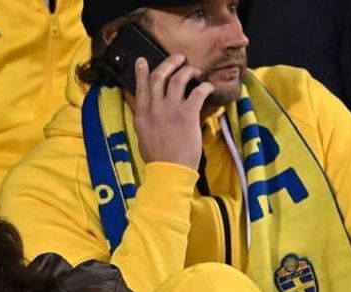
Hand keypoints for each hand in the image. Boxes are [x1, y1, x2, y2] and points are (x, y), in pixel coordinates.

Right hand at [132, 53, 214, 170]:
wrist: (169, 173)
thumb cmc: (158, 161)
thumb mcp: (144, 139)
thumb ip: (146, 122)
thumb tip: (149, 113)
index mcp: (142, 116)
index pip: (141, 87)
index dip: (142, 72)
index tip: (143, 61)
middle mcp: (154, 109)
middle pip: (160, 75)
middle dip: (170, 63)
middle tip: (179, 59)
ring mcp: (170, 110)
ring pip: (179, 77)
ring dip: (188, 70)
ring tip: (195, 71)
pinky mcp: (187, 114)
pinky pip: (198, 91)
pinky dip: (205, 86)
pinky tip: (208, 87)